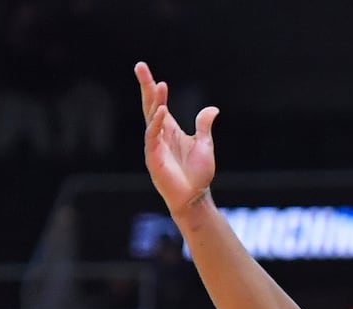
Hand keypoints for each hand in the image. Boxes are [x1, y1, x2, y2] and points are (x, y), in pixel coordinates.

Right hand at [135, 61, 218, 215]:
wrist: (195, 197)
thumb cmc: (198, 174)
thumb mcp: (205, 144)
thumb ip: (204, 125)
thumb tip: (212, 109)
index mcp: (169, 129)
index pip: (158, 103)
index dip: (152, 87)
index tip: (147, 71)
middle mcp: (159, 133)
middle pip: (150, 104)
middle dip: (146, 86)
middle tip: (140, 66)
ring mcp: (154, 145)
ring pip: (151, 118)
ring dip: (155, 101)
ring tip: (158, 85)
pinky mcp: (153, 157)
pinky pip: (152, 136)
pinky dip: (156, 123)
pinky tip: (161, 111)